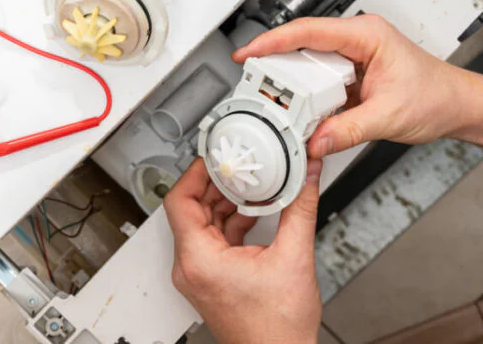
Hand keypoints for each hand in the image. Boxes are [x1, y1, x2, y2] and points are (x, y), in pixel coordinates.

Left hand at [164, 158, 322, 343]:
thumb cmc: (278, 329)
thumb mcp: (294, 258)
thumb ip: (300, 208)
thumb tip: (306, 176)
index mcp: (199, 259)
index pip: (179, 201)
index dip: (195, 173)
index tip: (212, 158)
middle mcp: (190, 267)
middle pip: (189, 209)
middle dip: (215, 185)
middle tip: (236, 165)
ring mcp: (198, 274)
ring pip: (201, 223)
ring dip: (223, 203)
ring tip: (248, 185)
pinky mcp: (209, 278)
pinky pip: (211, 239)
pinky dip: (228, 222)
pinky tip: (252, 212)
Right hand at [233, 15, 482, 157]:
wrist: (456, 105)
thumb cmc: (436, 97)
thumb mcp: (388, 117)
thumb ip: (347, 130)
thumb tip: (312, 141)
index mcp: (366, 35)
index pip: (307, 31)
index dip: (272, 41)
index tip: (247, 52)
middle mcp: (355, 40)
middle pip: (300, 45)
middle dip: (272, 62)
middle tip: (251, 81)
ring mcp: (350, 56)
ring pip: (305, 62)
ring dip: (287, 80)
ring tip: (270, 97)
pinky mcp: (347, 73)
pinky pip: (315, 79)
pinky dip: (301, 94)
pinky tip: (294, 107)